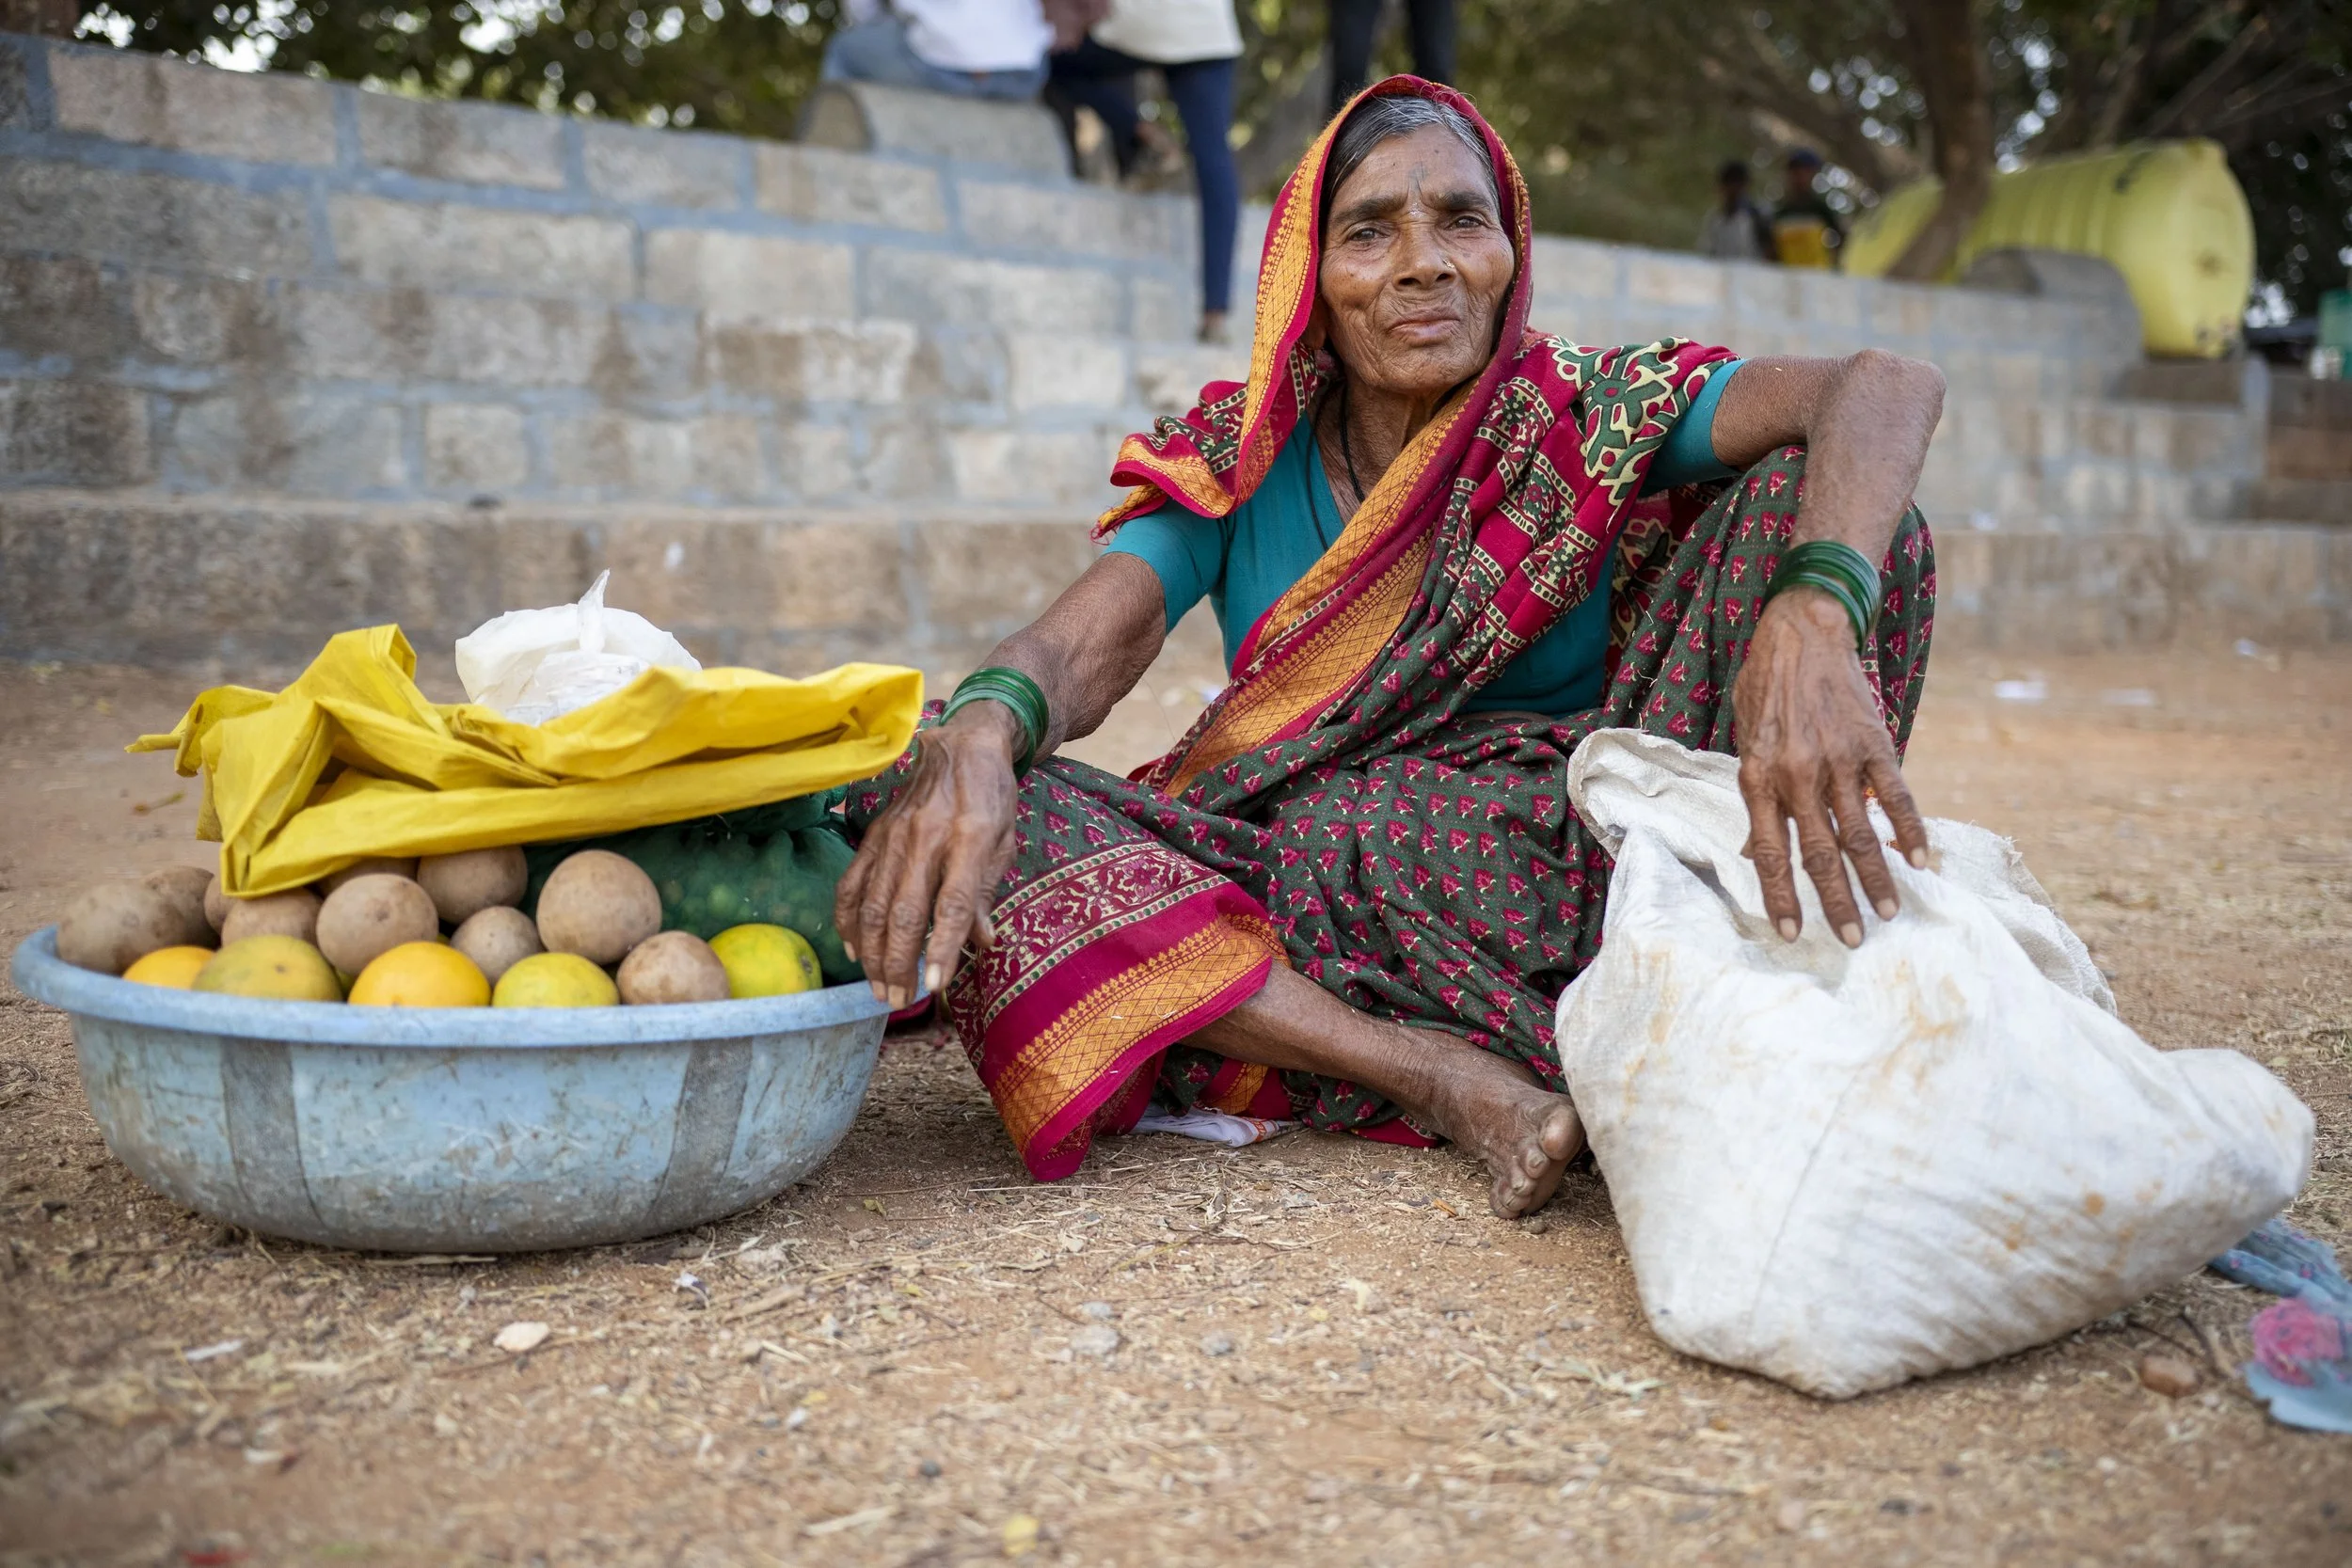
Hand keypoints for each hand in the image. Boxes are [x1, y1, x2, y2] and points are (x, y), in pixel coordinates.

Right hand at [833, 703, 1022, 1007]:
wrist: (961, 742)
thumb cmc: (992, 796)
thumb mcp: (1006, 839)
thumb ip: (986, 891)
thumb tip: (982, 942)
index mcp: (970, 837)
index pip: (951, 904)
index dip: (942, 949)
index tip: (934, 987)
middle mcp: (927, 837)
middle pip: (905, 912)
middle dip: (899, 963)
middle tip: (899, 1000)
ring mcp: (894, 835)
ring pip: (874, 904)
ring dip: (873, 952)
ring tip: (880, 987)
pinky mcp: (874, 833)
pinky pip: (852, 883)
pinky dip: (848, 920)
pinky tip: (854, 949)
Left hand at [1732, 587, 1929, 946]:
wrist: (1802, 631)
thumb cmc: (1765, 689)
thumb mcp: (1744, 741)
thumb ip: (1754, 796)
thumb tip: (1754, 850)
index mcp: (1758, 777)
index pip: (1768, 851)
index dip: (1780, 895)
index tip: (1792, 932)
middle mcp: (1798, 774)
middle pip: (1819, 852)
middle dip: (1835, 901)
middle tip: (1852, 939)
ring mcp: (1840, 759)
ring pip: (1861, 833)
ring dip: (1876, 878)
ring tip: (1889, 913)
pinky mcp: (1875, 743)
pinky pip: (1897, 796)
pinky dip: (1911, 830)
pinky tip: (1921, 860)